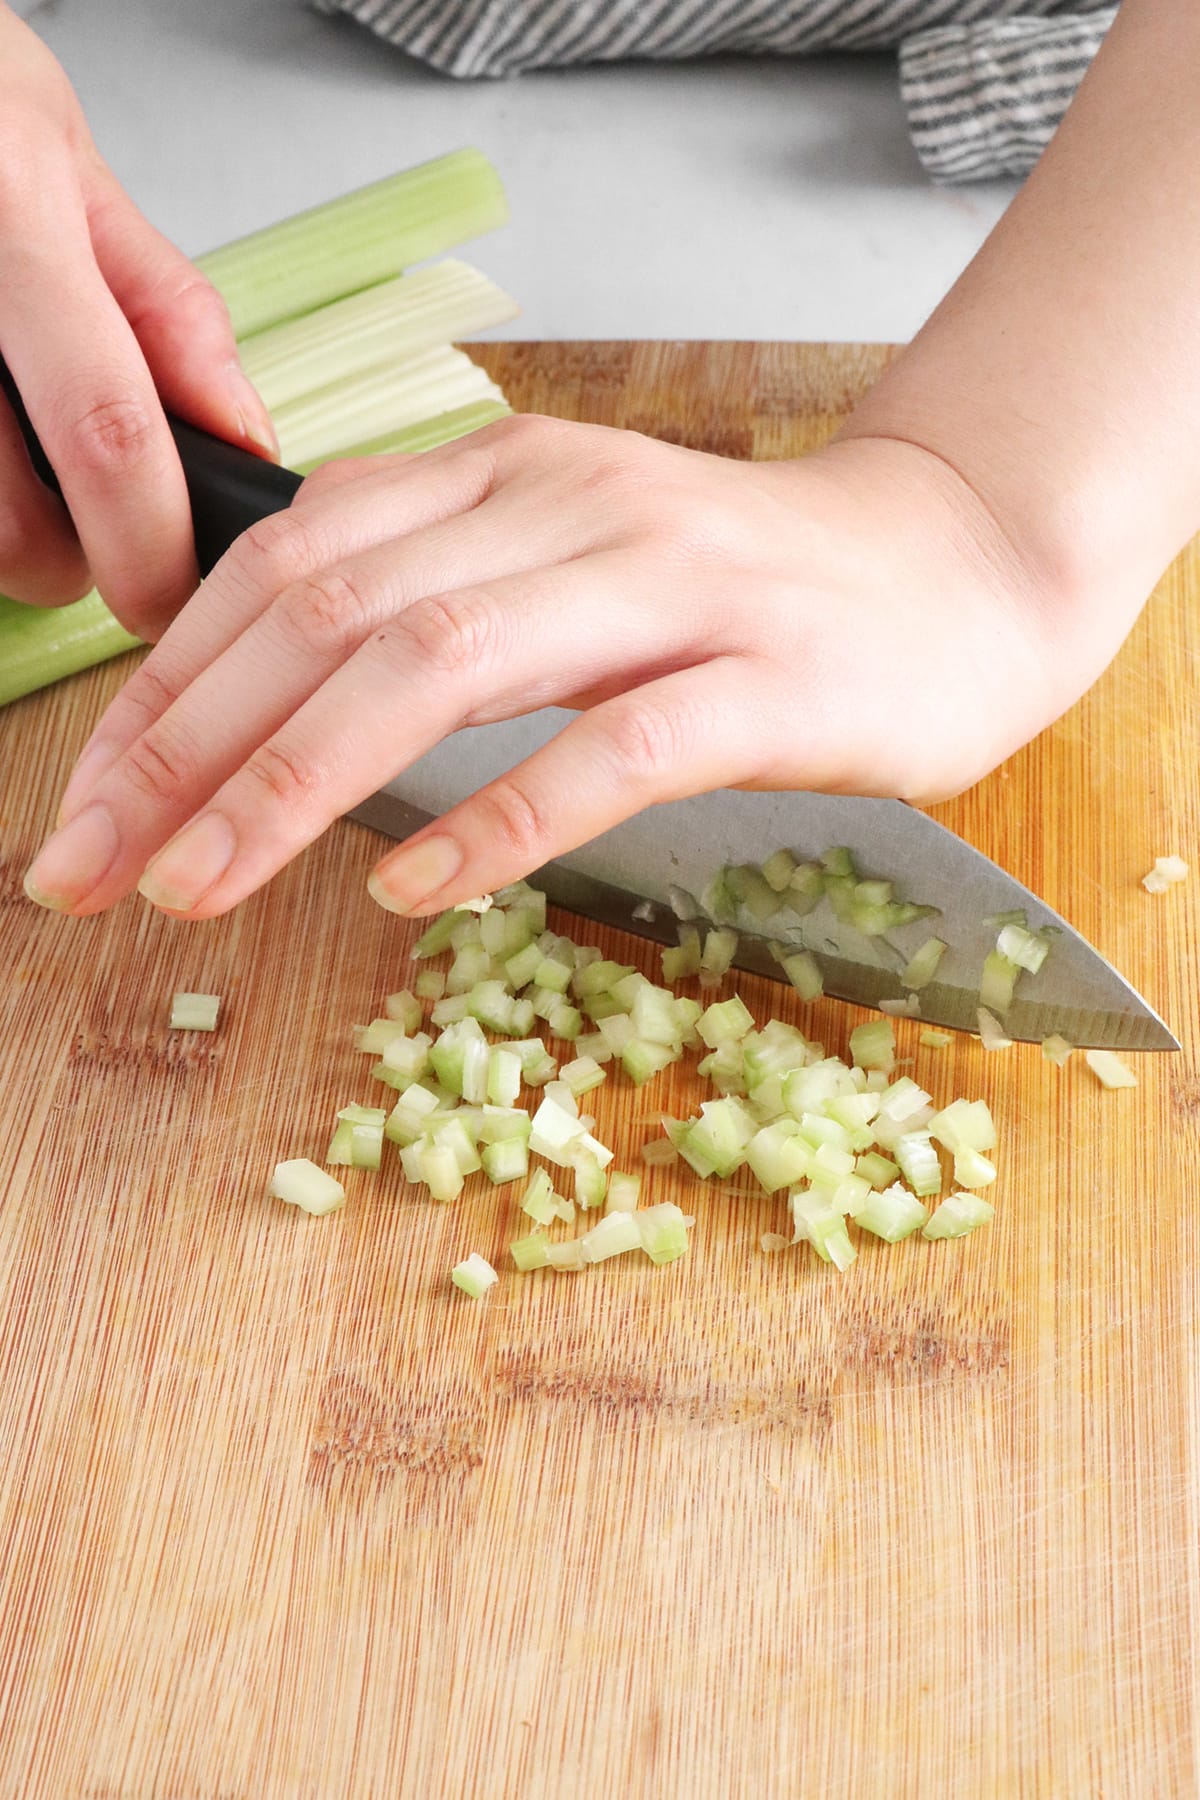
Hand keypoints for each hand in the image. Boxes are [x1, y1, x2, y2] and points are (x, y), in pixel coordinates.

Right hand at [0, 4, 274, 635]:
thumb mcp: (65, 157)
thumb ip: (163, 305)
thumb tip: (242, 435)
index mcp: (9, 220)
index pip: (107, 431)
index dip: (153, 546)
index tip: (176, 598)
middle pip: (16, 534)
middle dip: (74, 561)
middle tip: (94, 513)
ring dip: (8, 538)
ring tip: (20, 457)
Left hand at [22, 415, 1092, 919]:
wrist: (952, 571)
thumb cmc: (740, 598)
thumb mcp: (561, 561)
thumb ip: (429, 597)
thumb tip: (263, 695)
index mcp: (502, 473)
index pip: (289, 560)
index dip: (169, 683)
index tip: (91, 800)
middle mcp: (568, 505)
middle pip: (338, 613)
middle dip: (195, 748)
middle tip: (99, 865)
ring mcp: (672, 585)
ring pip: (447, 665)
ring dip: (302, 781)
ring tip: (206, 884)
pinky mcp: (766, 675)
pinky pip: (613, 744)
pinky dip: (500, 815)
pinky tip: (414, 885)